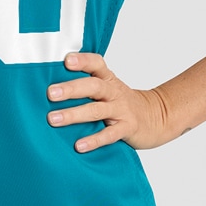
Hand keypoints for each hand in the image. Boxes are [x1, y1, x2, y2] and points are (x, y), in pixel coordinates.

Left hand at [45, 52, 174, 151]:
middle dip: (71, 89)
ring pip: (97, 110)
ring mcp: (121, 110)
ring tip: (53, 119)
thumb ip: (85, 85)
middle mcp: (114, 92)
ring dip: (74, 114)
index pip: (96, 64)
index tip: (66, 60)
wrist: (157, 117)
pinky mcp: (127, 128)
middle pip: (93, 86)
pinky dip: (94, 140)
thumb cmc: (122, 103)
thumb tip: (48, 87)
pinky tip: (79, 145)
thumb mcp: (108, 88)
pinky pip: (109, 135)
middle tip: (50, 93)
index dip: (83, 60)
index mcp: (108, 80)